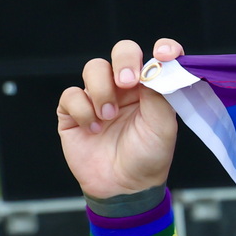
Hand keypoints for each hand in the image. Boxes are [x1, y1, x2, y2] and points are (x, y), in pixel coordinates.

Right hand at [57, 38, 183, 198]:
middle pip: (122, 52)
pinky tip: (94, 128)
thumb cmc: (149, 156)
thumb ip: (160, 96)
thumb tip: (154, 68)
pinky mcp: (73, 110)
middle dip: (124, 61)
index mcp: (152, 88)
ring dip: (101, 90)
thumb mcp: (163, 127)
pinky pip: (72, 94)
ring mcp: (99, 96)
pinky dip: (83, 110)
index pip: (158, 57)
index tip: (164, 53)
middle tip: (127, 82)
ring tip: (109, 116)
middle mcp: (126, 88)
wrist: (124, 186)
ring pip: (94, 68)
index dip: (163, 49)